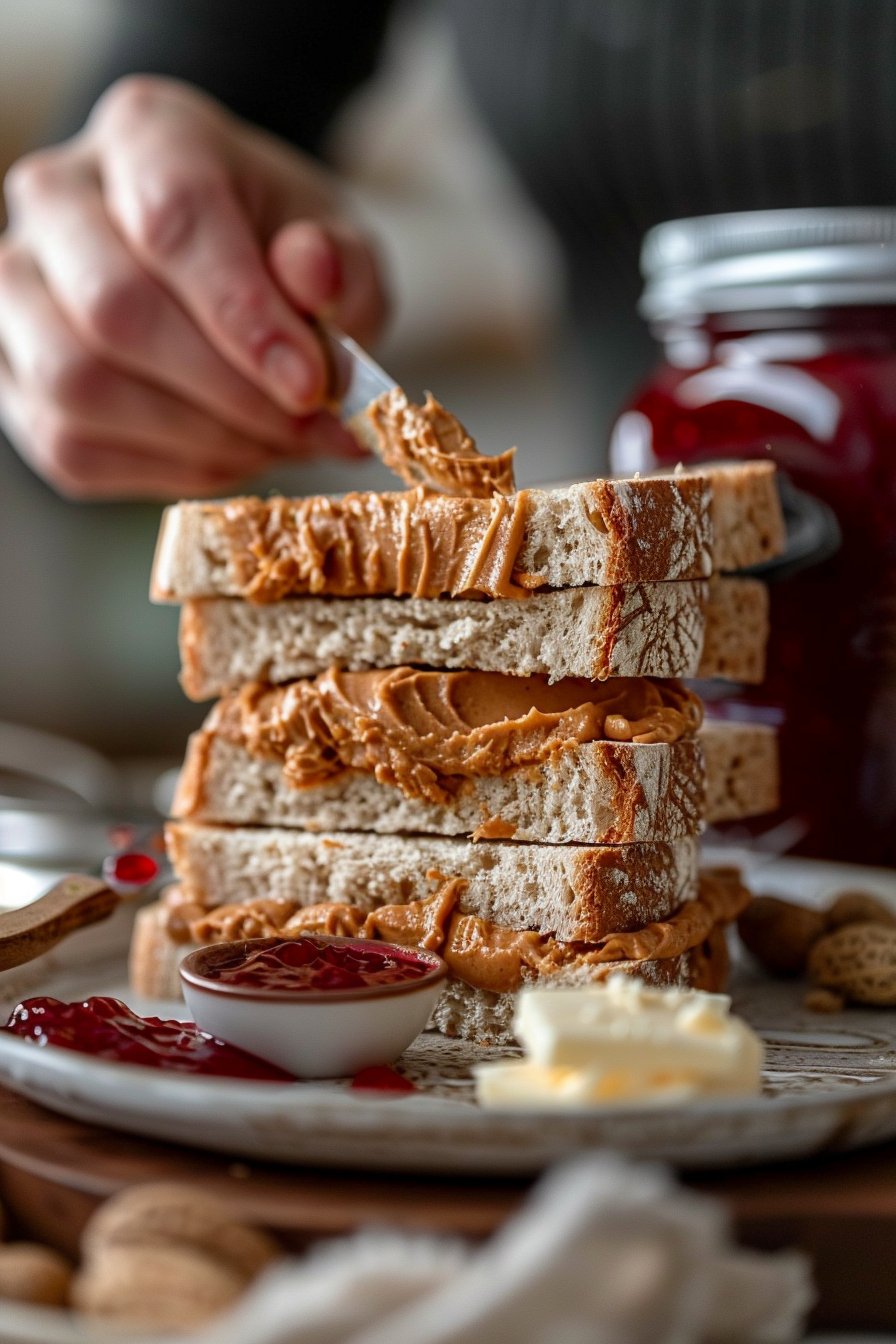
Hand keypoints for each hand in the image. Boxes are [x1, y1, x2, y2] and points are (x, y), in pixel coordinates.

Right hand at [0, 76, 388, 498]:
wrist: (231, 277)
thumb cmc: (285, 257)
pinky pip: (72, 444)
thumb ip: (340, 263)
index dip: (245, 316)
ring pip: (78, 383)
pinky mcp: (13, 374)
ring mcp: (18, 288)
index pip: (175, 220)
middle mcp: (56, 197)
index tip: (311, 385)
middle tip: (307, 427)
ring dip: (196, 438)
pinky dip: (167, 467)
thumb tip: (313, 276)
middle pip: (115, 309)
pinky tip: (229, 454)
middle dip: (227, 391)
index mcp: (147, 134)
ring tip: (275, 444)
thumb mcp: (340, 248)